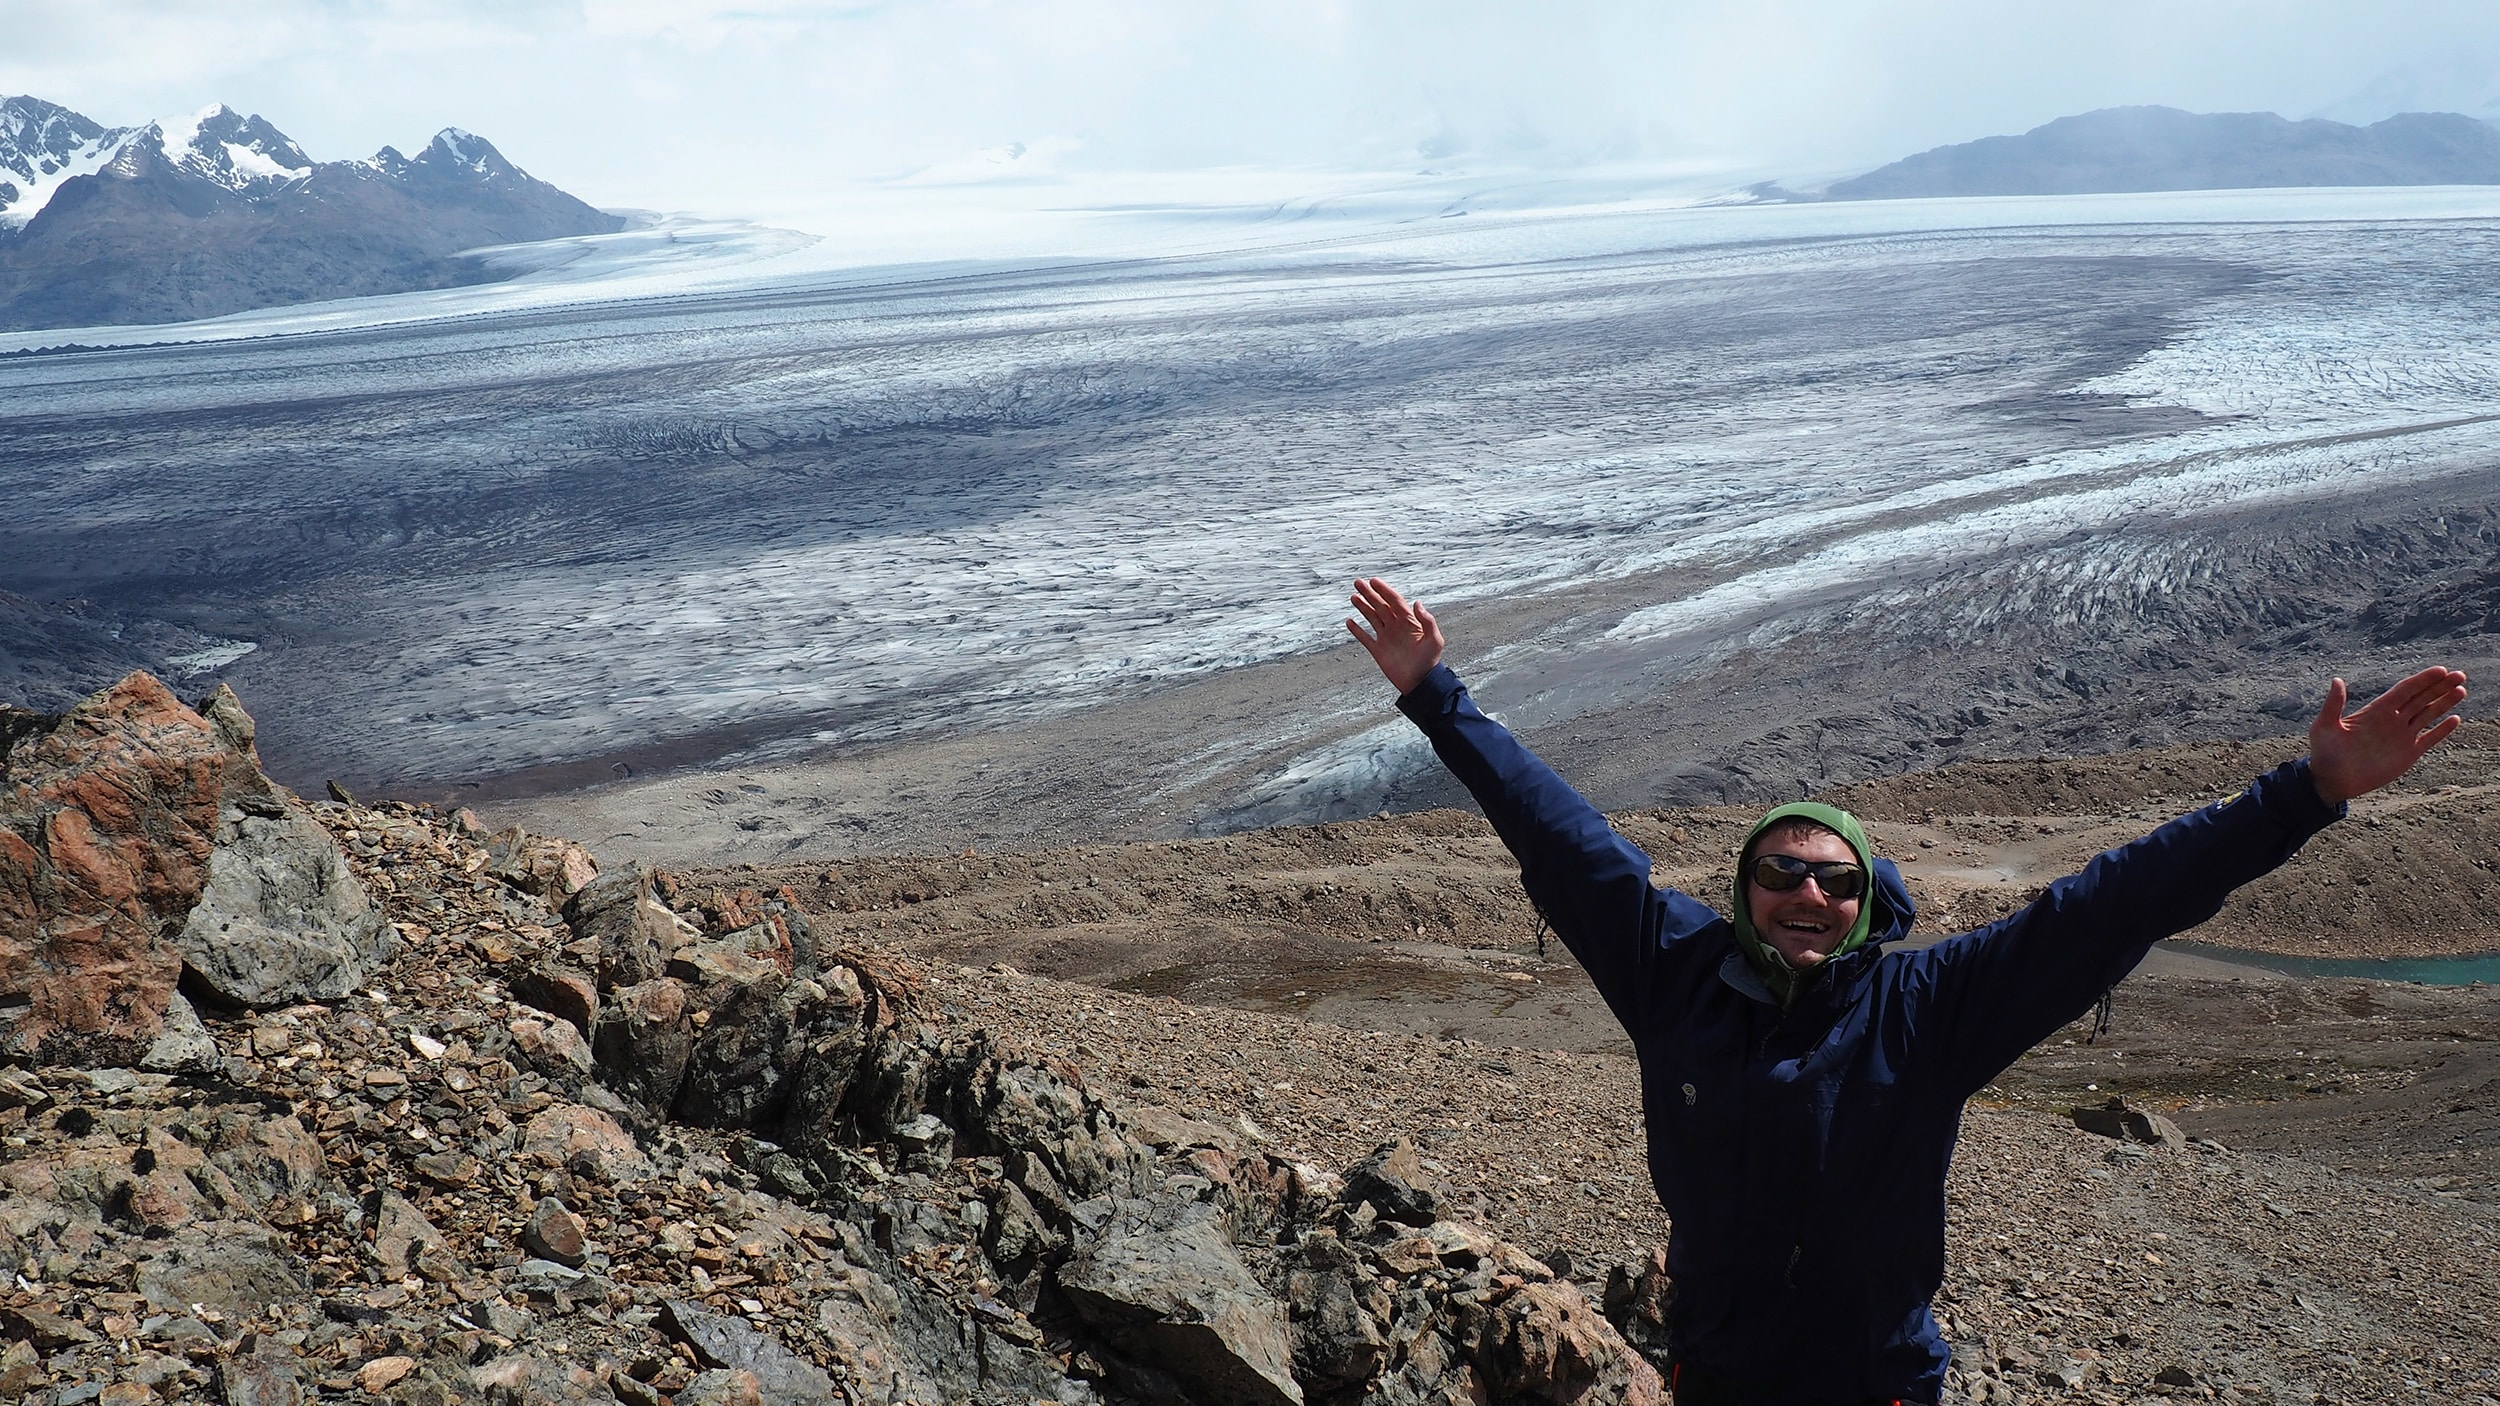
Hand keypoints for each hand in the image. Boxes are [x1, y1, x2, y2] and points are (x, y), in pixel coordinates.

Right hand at [1345, 577, 1444, 695]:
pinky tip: (1350, 622)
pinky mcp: (1378, 651)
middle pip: (1380, 606)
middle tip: (1358, 583)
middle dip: (1369, 594)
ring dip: (1363, 607)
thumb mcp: (1434, 640)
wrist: (1419, 683)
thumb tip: (1417, 603)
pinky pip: (1365, 638)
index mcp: (1408, 622)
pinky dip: (1357, 630)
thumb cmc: (1429, 662)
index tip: (1373, 581)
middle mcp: (1396, 627)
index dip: (1384, 590)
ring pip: (1372, 618)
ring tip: (1353, 597)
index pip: (1394, 601)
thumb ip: (1427, 621)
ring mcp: (1386, 638)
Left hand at [2307, 666, 2468, 805]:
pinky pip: (2429, 739)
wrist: (2332, 781)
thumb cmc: (2324, 753)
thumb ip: (2333, 704)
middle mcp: (2392, 720)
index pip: (2405, 690)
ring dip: (2444, 703)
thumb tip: (2336, 680)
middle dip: (2440, 686)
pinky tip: (2455, 719)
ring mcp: (2401, 736)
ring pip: (2428, 714)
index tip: (2441, 670)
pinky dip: (2442, 730)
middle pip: (2421, 698)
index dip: (2423, 680)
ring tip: (2461, 690)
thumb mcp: (2324, 727)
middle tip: (2460, 675)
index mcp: (2376, 711)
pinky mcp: (2408, 754)